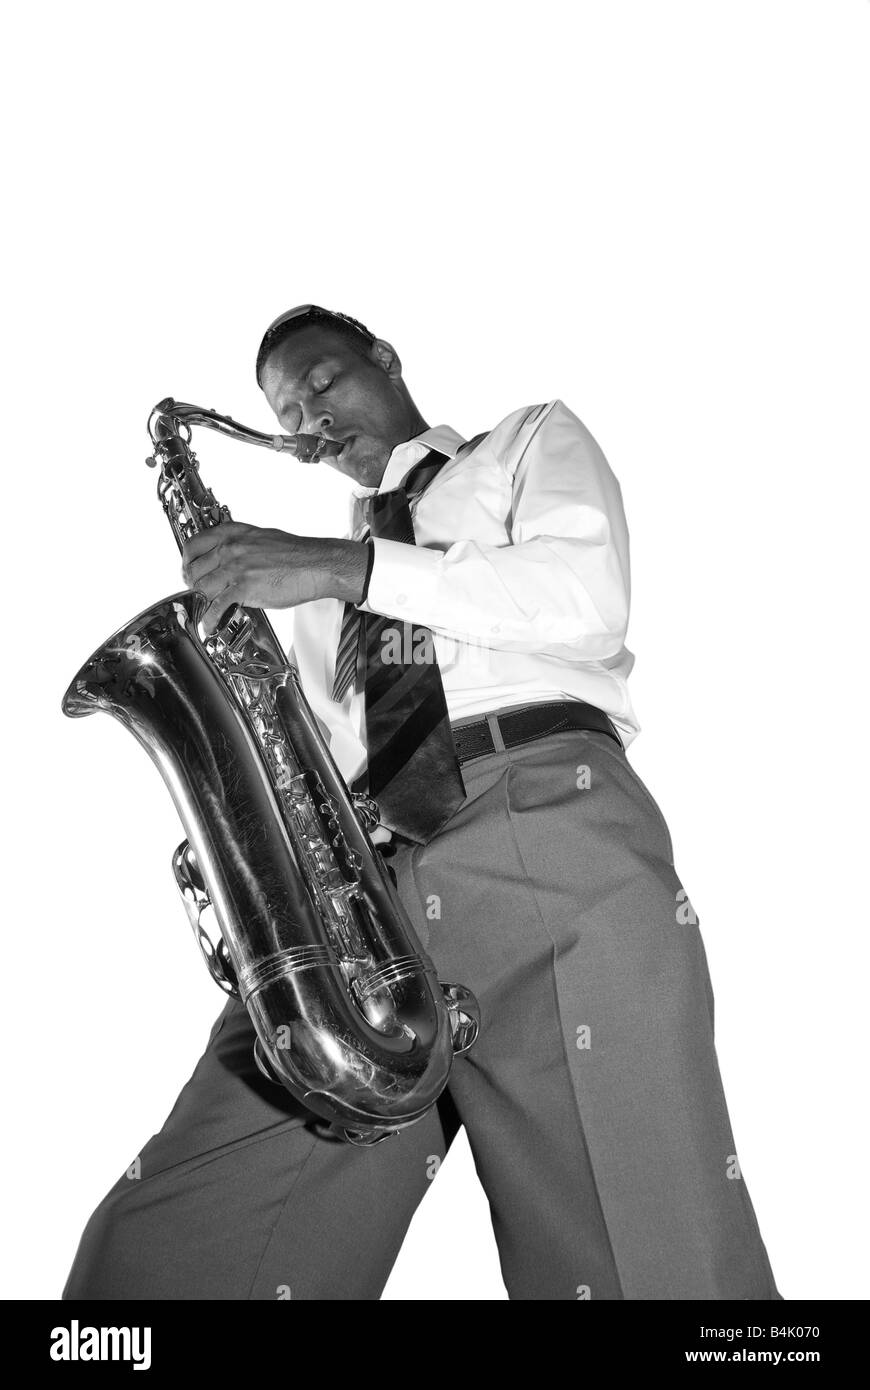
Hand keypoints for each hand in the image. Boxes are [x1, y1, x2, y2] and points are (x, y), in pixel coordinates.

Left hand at [181, 521, 368, 635]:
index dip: (187, 562)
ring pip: (202, 588)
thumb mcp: (261, 538)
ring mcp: (236, 567)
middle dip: (193, 585)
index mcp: (233, 533)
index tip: (189, 571)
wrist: (316, 564)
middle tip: (200, 594)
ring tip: (207, 609)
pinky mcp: (245, 587)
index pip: (193, 545)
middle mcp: (231, 548)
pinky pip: (217, 606)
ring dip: (202, 602)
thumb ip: (240, 546)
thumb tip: (228, 559)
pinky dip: (209, 618)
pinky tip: (209, 624)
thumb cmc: (295, 554)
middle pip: (194, 570)